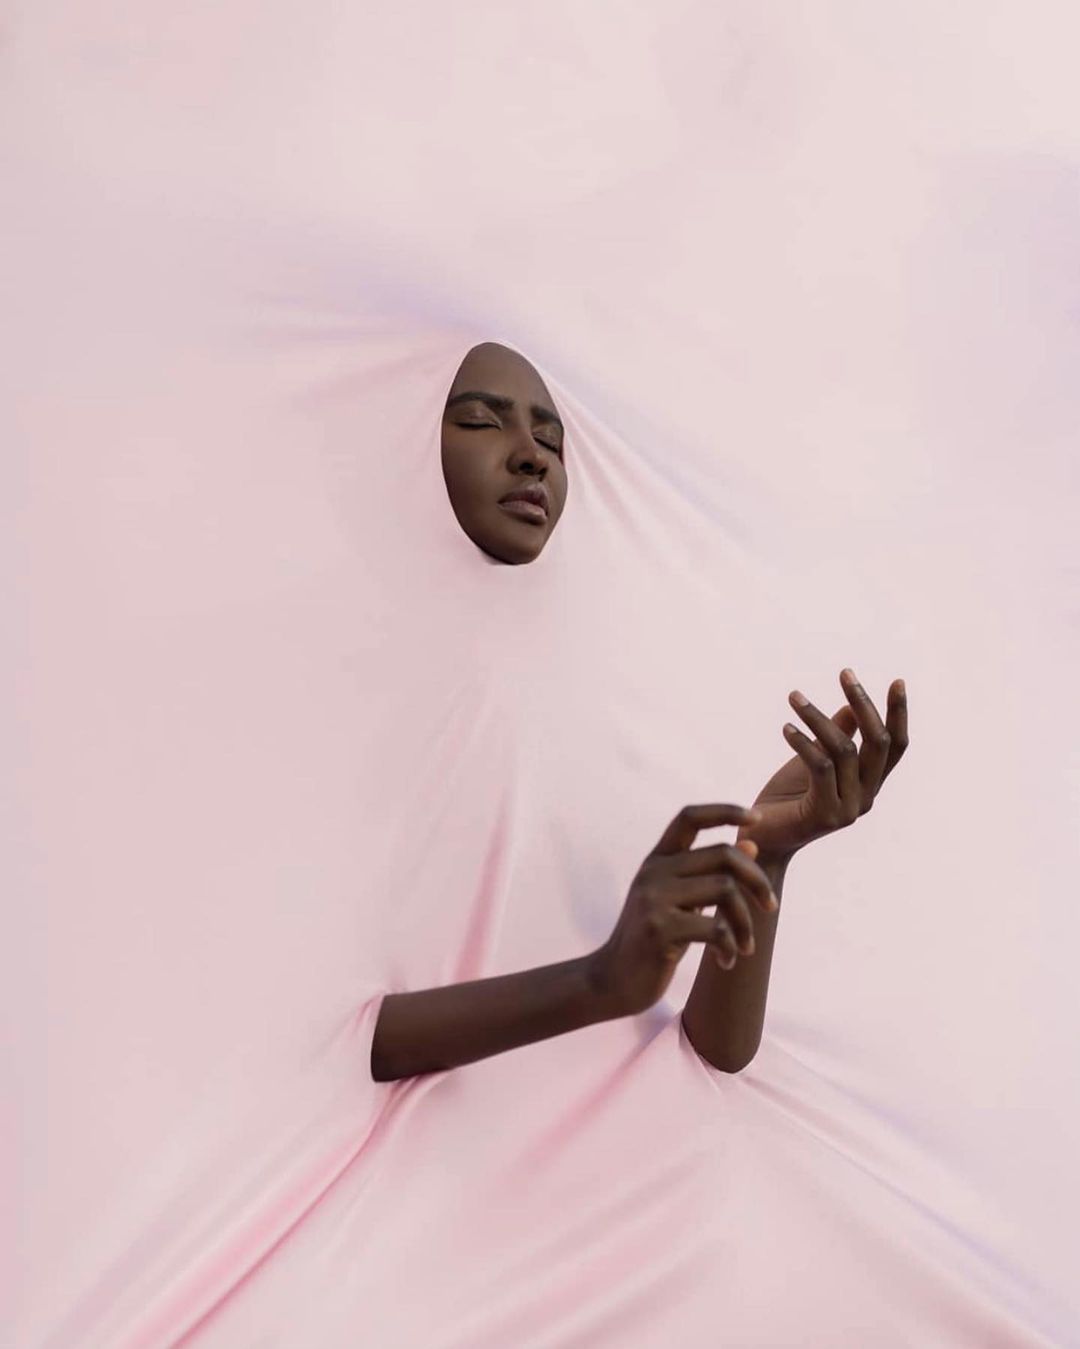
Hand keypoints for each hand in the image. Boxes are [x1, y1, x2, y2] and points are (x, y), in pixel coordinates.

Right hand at [588, 804, 779, 1016]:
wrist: (614, 980)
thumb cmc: (653, 939)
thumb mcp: (680, 901)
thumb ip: (710, 874)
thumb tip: (752, 845)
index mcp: (657, 860)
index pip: (690, 817)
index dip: (725, 811)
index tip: (757, 818)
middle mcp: (653, 872)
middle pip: (723, 855)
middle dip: (758, 880)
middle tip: (771, 907)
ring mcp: (653, 899)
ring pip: (725, 889)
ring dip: (746, 923)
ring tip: (746, 947)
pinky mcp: (659, 930)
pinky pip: (715, 928)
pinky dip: (730, 947)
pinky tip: (726, 961)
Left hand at [736, 669, 908, 864]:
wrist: (764, 840)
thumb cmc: (788, 798)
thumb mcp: (813, 761)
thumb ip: (837, 737)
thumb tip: (850, 706)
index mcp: (869, 784)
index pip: (895, 746)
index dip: (898, 714)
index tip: (898, 681)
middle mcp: (866, 797)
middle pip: (878, 743)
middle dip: (864, 703)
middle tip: (844, 673)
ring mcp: (848, 808)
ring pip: (844, 750)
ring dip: (818, 717)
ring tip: (794, 697)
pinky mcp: (824, 814)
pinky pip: (820, 767)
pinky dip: (803, 742)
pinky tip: (786, 728)